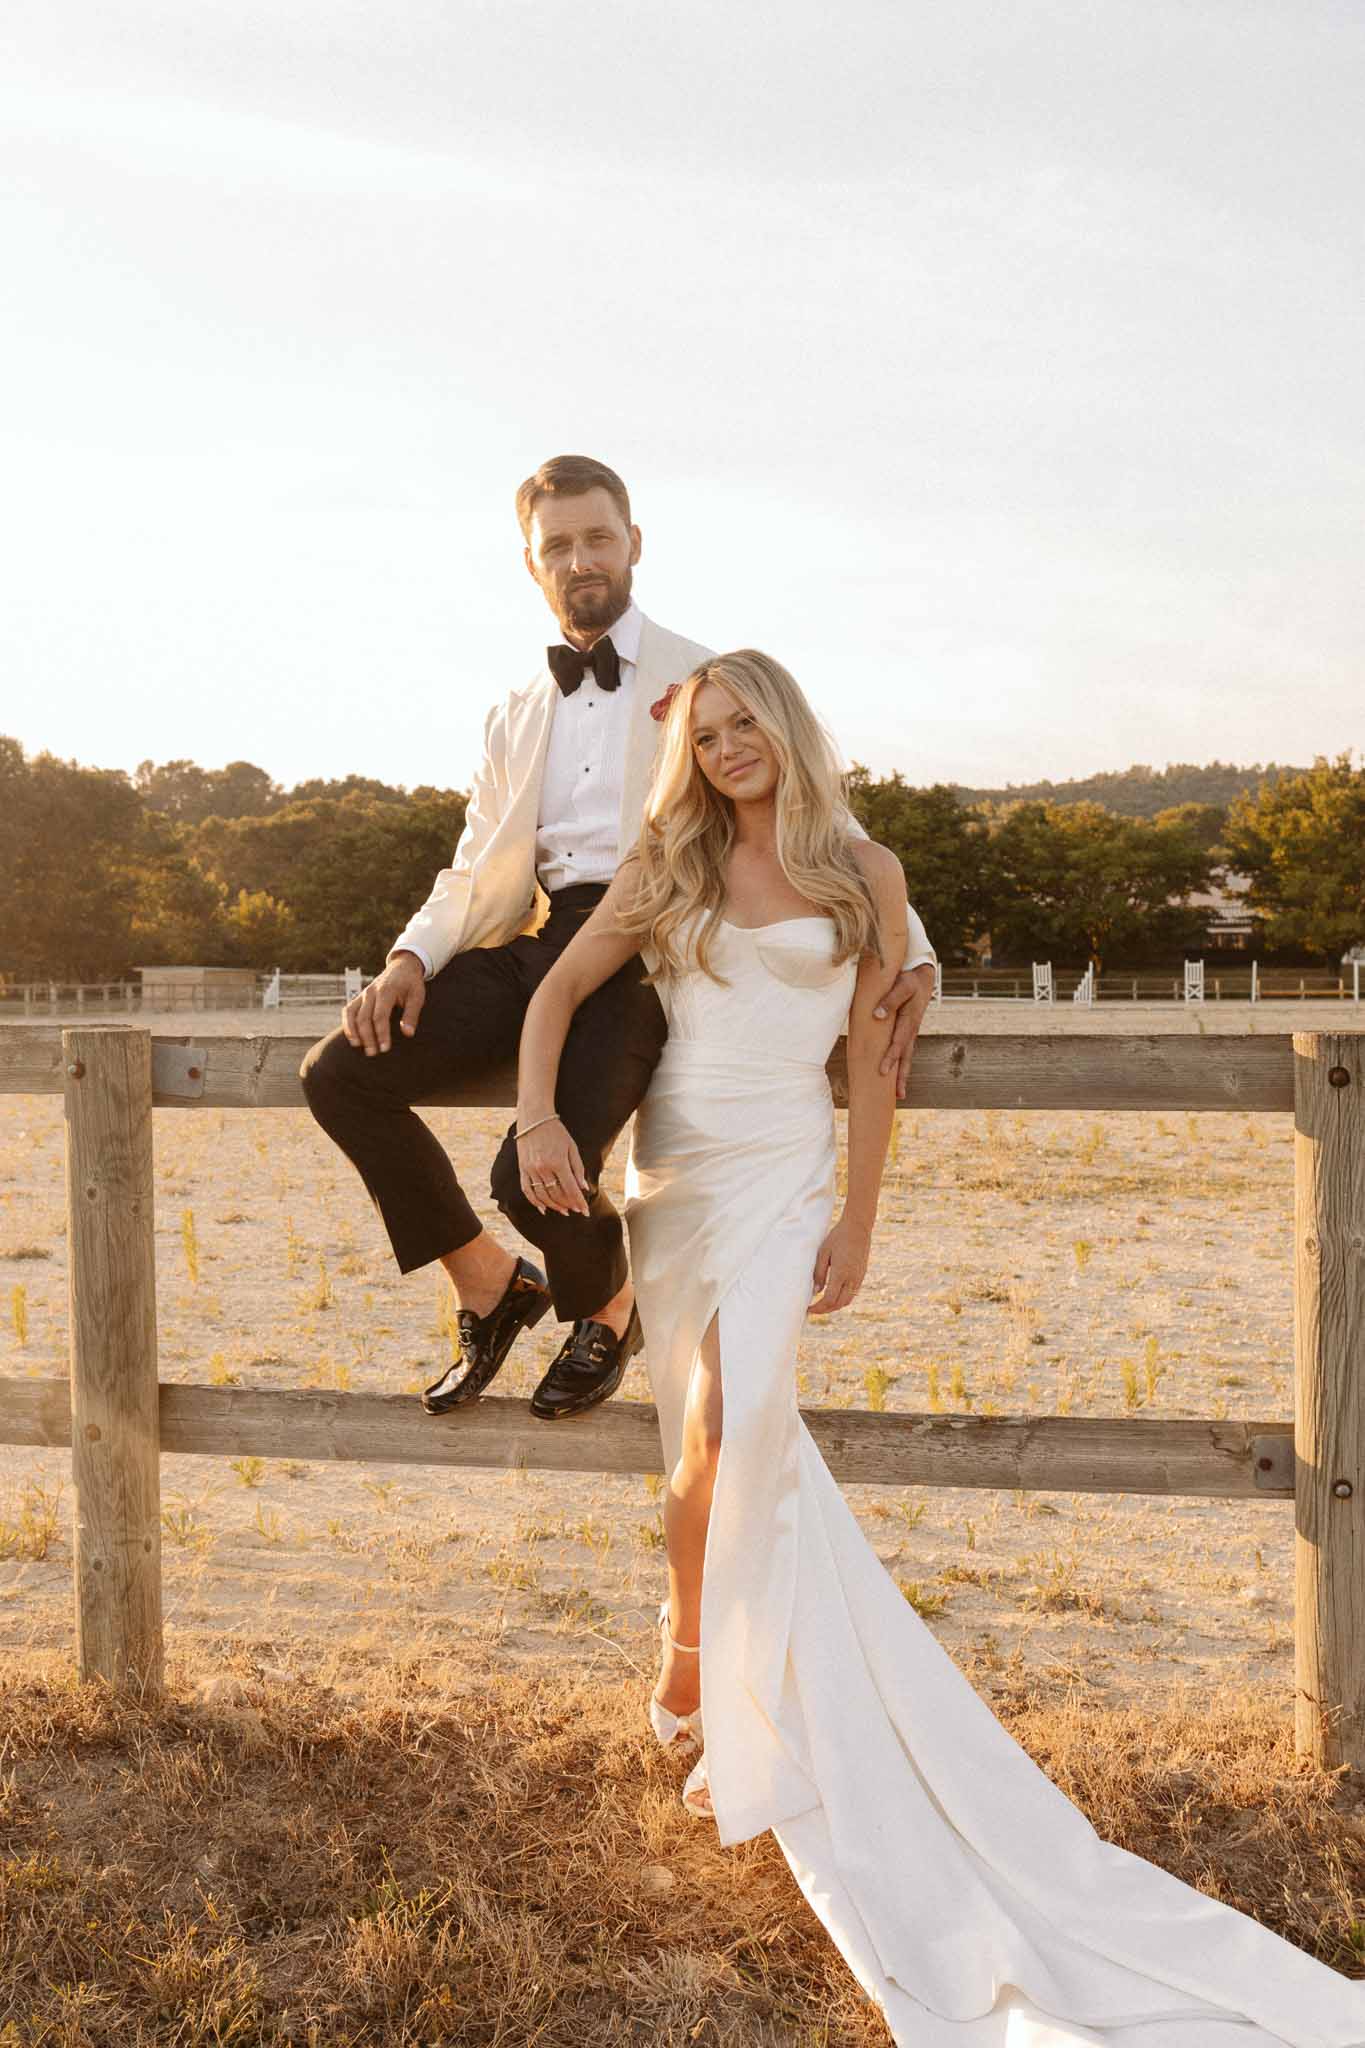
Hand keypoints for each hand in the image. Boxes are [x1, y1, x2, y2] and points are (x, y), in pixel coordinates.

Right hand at [342, 952, 425, 1055]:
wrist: (402, 967)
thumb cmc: (411, 984)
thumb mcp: (417, 996)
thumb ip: (412, 1015)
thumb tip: (408, 1033)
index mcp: (386, 990)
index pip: (380, 1016)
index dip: (381, 1033)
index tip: (385, 1048)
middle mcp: (371, 992)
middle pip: (364, 1017)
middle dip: (367, 1037)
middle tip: (373, 1053)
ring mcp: (363, 994)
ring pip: (352, 1014)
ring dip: (353, 1032)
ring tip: (359, 1047)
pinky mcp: (359, 997)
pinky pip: (348, 1011)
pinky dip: (347, 1024)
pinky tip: (352, 1038)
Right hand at [518, 1116, 589, 1216]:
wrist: (534, 1118)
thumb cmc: (557, 1132)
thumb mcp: (572, 1147)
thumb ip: (578, 1168)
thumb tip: (583, 1188)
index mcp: (558, 1162)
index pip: (570, 1189)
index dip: (578, 1202)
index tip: (585, 1211)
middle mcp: (543, 1168)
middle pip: (557, 1194)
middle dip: (568, 1204)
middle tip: (576, 1210)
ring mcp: (531, 1170)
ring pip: (543, 1196)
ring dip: (554, 1206)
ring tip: (563, 1211)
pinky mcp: (523, 1169)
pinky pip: (527, 1190)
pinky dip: (535, 1202)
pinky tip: (543, 1208)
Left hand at [809, 1216, 871, 1315]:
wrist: (858, 1227)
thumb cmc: (838, 1237)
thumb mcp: (823, 1252)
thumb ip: (819, 1273)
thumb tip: (816, 1291)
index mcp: (841, 1273)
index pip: (829, 1299)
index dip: (819, 1308)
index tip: (809, 1308)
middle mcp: (852, 1278)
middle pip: (839, 1304)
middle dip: (825, 1310)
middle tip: (813, 1309)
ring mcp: (859, 1277)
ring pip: (847, 1300)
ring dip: (834, 1306)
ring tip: (822, 1304)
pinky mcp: (862, 1275)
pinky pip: (852, 1293)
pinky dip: (842, 1299)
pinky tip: (834, 1294)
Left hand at [874, 961, 933, 1097]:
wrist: (921, 977)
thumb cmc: (909, 980)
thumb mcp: (902, 985)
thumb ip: (890, 999)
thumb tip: (877, 1015)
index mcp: (910, 1020)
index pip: (899, 1043)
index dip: (891, 1057)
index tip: (883, 1071)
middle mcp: (912, 1030)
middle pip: (906, 1056)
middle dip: (901, 1075)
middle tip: (897, 1093)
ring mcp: (910, 1033)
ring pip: (907, 1057)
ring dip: (903, 1075)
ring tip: (900, 1095)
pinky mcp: (907, 1032)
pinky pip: (904, 1052)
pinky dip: (900, 1066)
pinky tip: (894, 1077)